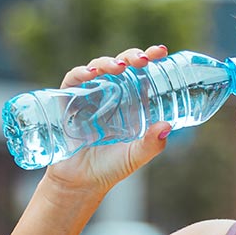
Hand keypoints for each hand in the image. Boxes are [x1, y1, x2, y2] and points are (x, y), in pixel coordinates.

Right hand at [41, 44, 173, 195]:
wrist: (79, 183)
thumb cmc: (110, 168)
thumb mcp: (135, 157)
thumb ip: (151, 145)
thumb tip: (167, 126)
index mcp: (130, 102)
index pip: (141, 74)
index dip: (150, 58)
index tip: (162, 51)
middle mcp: (110, 94)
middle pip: (121, 64)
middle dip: (131, 56)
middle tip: (142, 59)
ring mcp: (89, 95)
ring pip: (98, 68)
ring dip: (108, 62)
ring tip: (119, 67)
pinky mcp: (68, 101)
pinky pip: (73, 80)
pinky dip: (80, 73)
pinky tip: (90, 73)